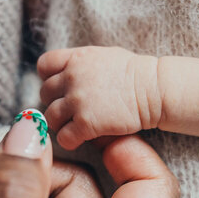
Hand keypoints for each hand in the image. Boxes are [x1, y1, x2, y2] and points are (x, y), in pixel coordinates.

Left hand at [38, 46, 161, 149]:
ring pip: (50, 117)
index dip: (48, 78)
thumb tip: (66, 73)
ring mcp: (78, 101)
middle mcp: (72, 77)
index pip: (44, 65)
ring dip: (60, 124)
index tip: (60, 88)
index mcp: (76, 58)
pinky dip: (69, 140)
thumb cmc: (135, 74)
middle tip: (70, 111)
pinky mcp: (86, 124)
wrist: (154, 90)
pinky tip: (81, 139)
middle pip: (45, 93)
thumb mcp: (104, 56)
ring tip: (75, 127)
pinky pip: (64, 137)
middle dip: (55, 102)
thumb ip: (81, 64)